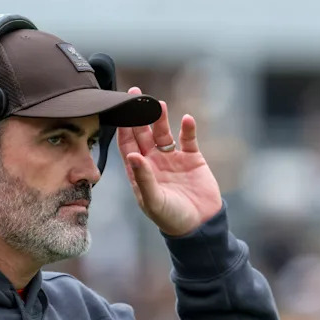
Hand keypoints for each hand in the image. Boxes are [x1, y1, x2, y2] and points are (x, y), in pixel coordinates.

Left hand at [117, 87, 222, 236]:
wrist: (199, 226)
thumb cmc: (170, 218)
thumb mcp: (153, 200)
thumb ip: (143, 178)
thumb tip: (132, 155)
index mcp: (139, 172)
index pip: (127, 145)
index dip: (123, 128)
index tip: (120, 111)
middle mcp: (153, 162)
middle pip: (143, 134)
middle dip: (138, 115)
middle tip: (134, 93)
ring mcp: (173, 159)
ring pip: (164, 133)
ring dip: (161, 119)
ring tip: (158, 105)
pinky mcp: (192, 159)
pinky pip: (188, 139)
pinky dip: (188, 129)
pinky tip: (186, 119)